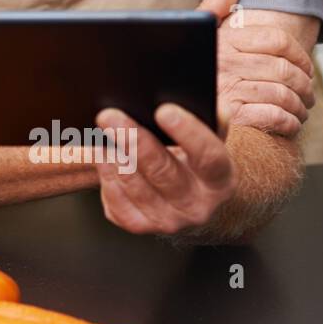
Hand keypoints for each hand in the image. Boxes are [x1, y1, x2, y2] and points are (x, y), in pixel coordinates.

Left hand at [94, 104, 234, 235]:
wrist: (194, 198)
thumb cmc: (196, 158)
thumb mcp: (211, 137)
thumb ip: (210, 118)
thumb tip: (202, 98)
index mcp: (220, 179)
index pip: (208, 157)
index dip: (188, 133)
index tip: (164, 110)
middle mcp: (197, 206)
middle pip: (164, 173)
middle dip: (134, 141)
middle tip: (110, 116)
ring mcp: (169, 220)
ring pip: (138, 190)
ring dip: (116, 159)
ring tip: (102, 134)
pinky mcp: (142, 225)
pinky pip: (119, 206)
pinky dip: (108, 180)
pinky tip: (103, 158)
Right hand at [197, 0, 314, 137]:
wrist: (173, 111)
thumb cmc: (197, 71)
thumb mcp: (201, 34)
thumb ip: (215, 6)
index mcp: (223, 40)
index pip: (276, 40)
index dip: (300, 54)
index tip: (306, 67)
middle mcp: (224, 63)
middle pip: (284, 69)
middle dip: (304, 84)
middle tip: (308, 93)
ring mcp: (227, 90)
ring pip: (282, 94)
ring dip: (299, 106)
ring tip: (301, 109)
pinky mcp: (232, 117)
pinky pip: (273, 116)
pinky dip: (288, 122)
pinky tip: (289, 123)